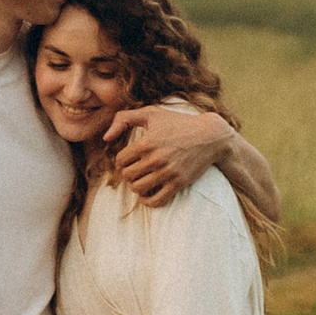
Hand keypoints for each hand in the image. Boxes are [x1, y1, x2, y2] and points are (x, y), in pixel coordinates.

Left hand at [104, 101, 232, 208]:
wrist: (210, 136)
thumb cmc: (178, 122)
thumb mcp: (151, 113)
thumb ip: (123, 119)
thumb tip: (105, 138)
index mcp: (147, 143)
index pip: (121, 161)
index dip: (122, 160)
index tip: (130, 157)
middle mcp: (156, 159)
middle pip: (128, 176)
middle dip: (128, 172)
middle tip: (135, 168)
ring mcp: (168, 173)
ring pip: (138, 189)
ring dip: (136, 185)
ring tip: (141, 178)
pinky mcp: (178, 183)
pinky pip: (155, 201)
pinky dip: (147, 200)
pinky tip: (147, 193)